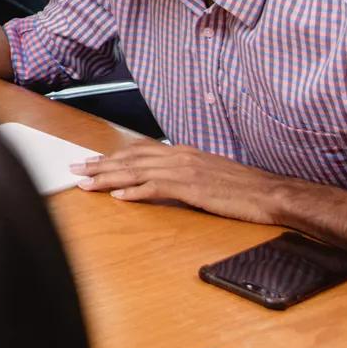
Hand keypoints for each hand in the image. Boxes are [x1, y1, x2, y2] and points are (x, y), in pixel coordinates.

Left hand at [70, 142, 289, 224]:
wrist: (269, 193)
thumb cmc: (241, 187)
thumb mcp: (206, 173)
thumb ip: (182, 172)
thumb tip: (160, 179)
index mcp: (182, 151)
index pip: (138, 150)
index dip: (112, 156)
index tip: (91, 161)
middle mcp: (179, 156)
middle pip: (130, 158)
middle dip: (100, 165)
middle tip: (77, 170)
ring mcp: (184, 170)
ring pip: (136, 171)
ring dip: (108, 178)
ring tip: (86, 183)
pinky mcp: (191, 187)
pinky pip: (156, 188)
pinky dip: (134, 191)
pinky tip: (118, 197)